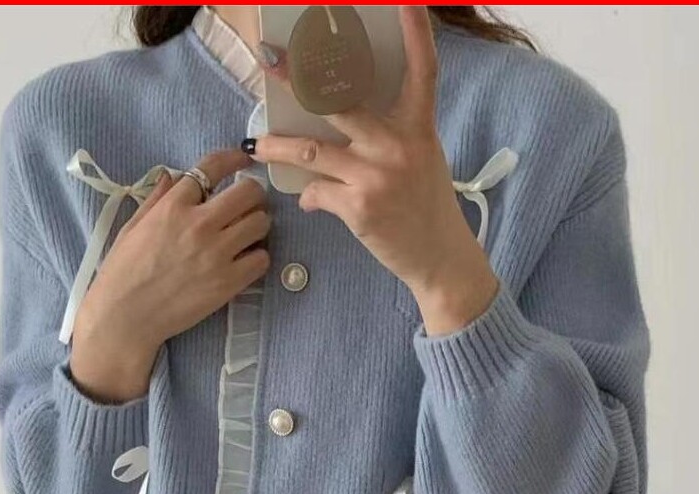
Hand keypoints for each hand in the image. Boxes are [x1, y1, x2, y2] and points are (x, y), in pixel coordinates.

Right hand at [70, 149, 269, 402]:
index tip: (243, 160)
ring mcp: (217, 254)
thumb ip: (158, 199)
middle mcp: (199, 224)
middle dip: (252, 195)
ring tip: (246, 235)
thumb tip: (176, 177)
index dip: (233, 158)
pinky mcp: (228, 282)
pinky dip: (258, 257)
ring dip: (257, 225)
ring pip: (261, 224)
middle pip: (249, 193)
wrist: (126, 316)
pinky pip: (262, 259)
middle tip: (247, 206)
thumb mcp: (133, 226)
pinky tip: (245, 261)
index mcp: (173, 206)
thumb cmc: (123, 272)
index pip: (212, 167)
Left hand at [250, 6, 498, 335]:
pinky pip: (316, 191)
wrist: (440, 259)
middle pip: (340, 100)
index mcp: (419, 127)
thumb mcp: (420, 160)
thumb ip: (386, 136)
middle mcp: (399, 145)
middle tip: (269, 60)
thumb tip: (336, 127)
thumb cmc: (426, 208)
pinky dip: (309, 196)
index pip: (423, 68)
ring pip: (310, 150)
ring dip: (278, 147)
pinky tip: (312, 199)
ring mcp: (378, 176)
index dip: (415, 28)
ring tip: (258, 146)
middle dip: (298, 78)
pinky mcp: (360, 207)